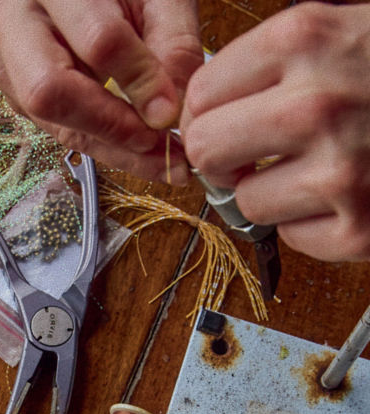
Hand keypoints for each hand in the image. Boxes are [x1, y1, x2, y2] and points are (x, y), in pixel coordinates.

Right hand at [0, 0, 201, 182]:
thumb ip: (171, 41)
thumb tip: (170, 110)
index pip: (97, 42)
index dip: (139, 82)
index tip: (171, 109)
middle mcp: (12, 20)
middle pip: (49, 92)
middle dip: (110, 126)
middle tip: (157, 144)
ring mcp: (5, 59)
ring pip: (51, 121)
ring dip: (110, 147)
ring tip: (157, 157)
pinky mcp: (15, 90)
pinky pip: (57, 130)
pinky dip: (101, 143)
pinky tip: (135, 147)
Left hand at [180, 2, 369, 261]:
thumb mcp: (339, 36)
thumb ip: (270, 66)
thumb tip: (200, 109)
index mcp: (305, 41)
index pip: (201, 95)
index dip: (206, 115)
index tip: (223, 124)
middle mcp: (316, 105)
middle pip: (206, 150)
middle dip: (222, 156)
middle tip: (249, 156)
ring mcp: (339, 171)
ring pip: (243, 200)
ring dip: (269, 192)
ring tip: (313, 172)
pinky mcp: (356, 228)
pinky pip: (288, 236)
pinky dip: (306, 224)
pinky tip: (340, 198)